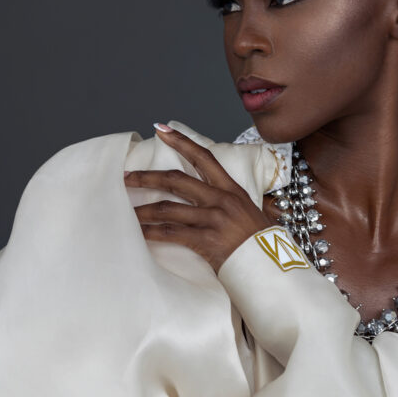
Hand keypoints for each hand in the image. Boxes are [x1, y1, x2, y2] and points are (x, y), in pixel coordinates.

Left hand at [124, 124, 272, 272]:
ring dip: (142, 210)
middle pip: (176, 180)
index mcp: (232, 190)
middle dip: (147, 177)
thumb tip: (217, 200)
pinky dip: (151, 232)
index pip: (203, 157)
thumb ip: (233, 204)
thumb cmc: (264, 244)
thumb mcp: (252, 213)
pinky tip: (138, 233)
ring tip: (125, 210)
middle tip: (126, 176)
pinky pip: (170, 233)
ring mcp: (213, 219)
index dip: (181, 142)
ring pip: (167, 208)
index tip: (161, 130)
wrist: (272, 266)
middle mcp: (221, 200)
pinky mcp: (206, 240)